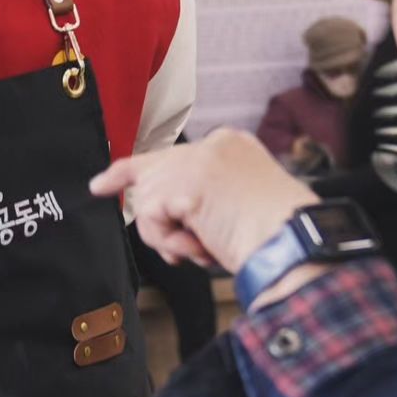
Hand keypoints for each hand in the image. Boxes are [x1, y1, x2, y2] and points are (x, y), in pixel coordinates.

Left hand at [90, 128, 316, 273]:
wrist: (294, 245)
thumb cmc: (277, 239)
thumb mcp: (236, 208)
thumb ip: (201, 200)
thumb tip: (162, 213)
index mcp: (233, 146)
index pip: (171, 153)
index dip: (132, 172)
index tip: (102, 184)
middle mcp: (215, 146)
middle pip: (150, 174)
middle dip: (153, 217)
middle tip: (174, 246)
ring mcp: (201, 161)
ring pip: (150, 200)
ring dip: (169, 237)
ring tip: (203, 250)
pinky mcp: (188, 183)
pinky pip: (152, 217)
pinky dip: (169, 241)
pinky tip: (197, 248)